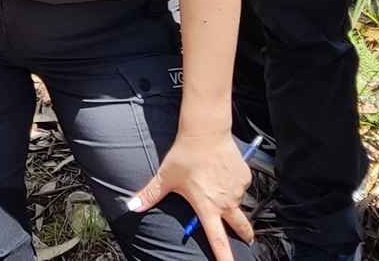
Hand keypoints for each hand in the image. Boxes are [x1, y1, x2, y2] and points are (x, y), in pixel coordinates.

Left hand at [126, 130, 252, 260]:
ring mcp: (237, 189)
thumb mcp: (166, 177)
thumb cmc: (186, 153)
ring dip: (231, 199)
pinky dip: (233, 182)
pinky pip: (240, 185)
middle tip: (246, 239)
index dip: (225, 258)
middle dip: (244, 235)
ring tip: (217, 183)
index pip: (218, 241)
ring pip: (238, 201)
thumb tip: (132, 205)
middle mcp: (225, 201)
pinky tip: (223, 171)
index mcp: (208, 207)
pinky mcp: (245, 175)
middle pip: (241, 228)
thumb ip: (150, 194)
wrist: (206, 130)